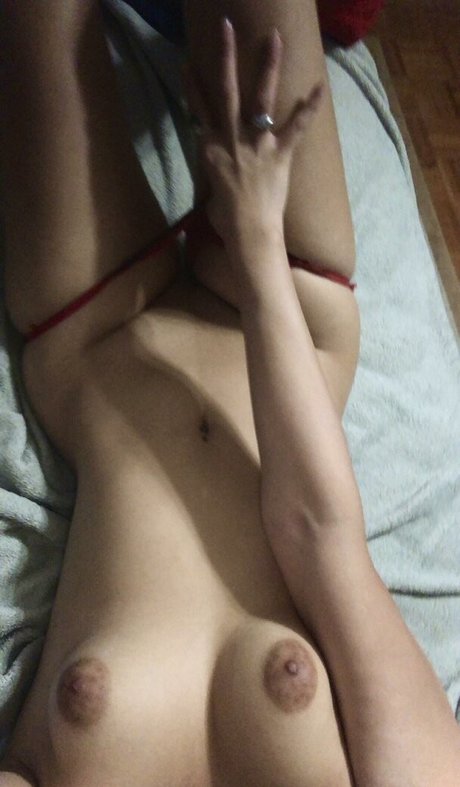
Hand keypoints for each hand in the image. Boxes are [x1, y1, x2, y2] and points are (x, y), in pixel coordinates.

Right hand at [185, 18, 323, 250]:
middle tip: (227, 27)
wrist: (248, 233)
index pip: (199, 109)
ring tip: (274, 38)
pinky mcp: (280, 154)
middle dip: (226, 56)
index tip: (189, 62)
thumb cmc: (226, 220)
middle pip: (226, 90)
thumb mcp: (211, 192)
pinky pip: (296, 126)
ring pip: (260, 98)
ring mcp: (256, 144)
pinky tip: (319, 86)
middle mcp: (231, 138)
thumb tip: (217, 171)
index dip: (193, 85)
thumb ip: (215, 172)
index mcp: (211, 148)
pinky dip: (309, 108)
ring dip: (267, 66)